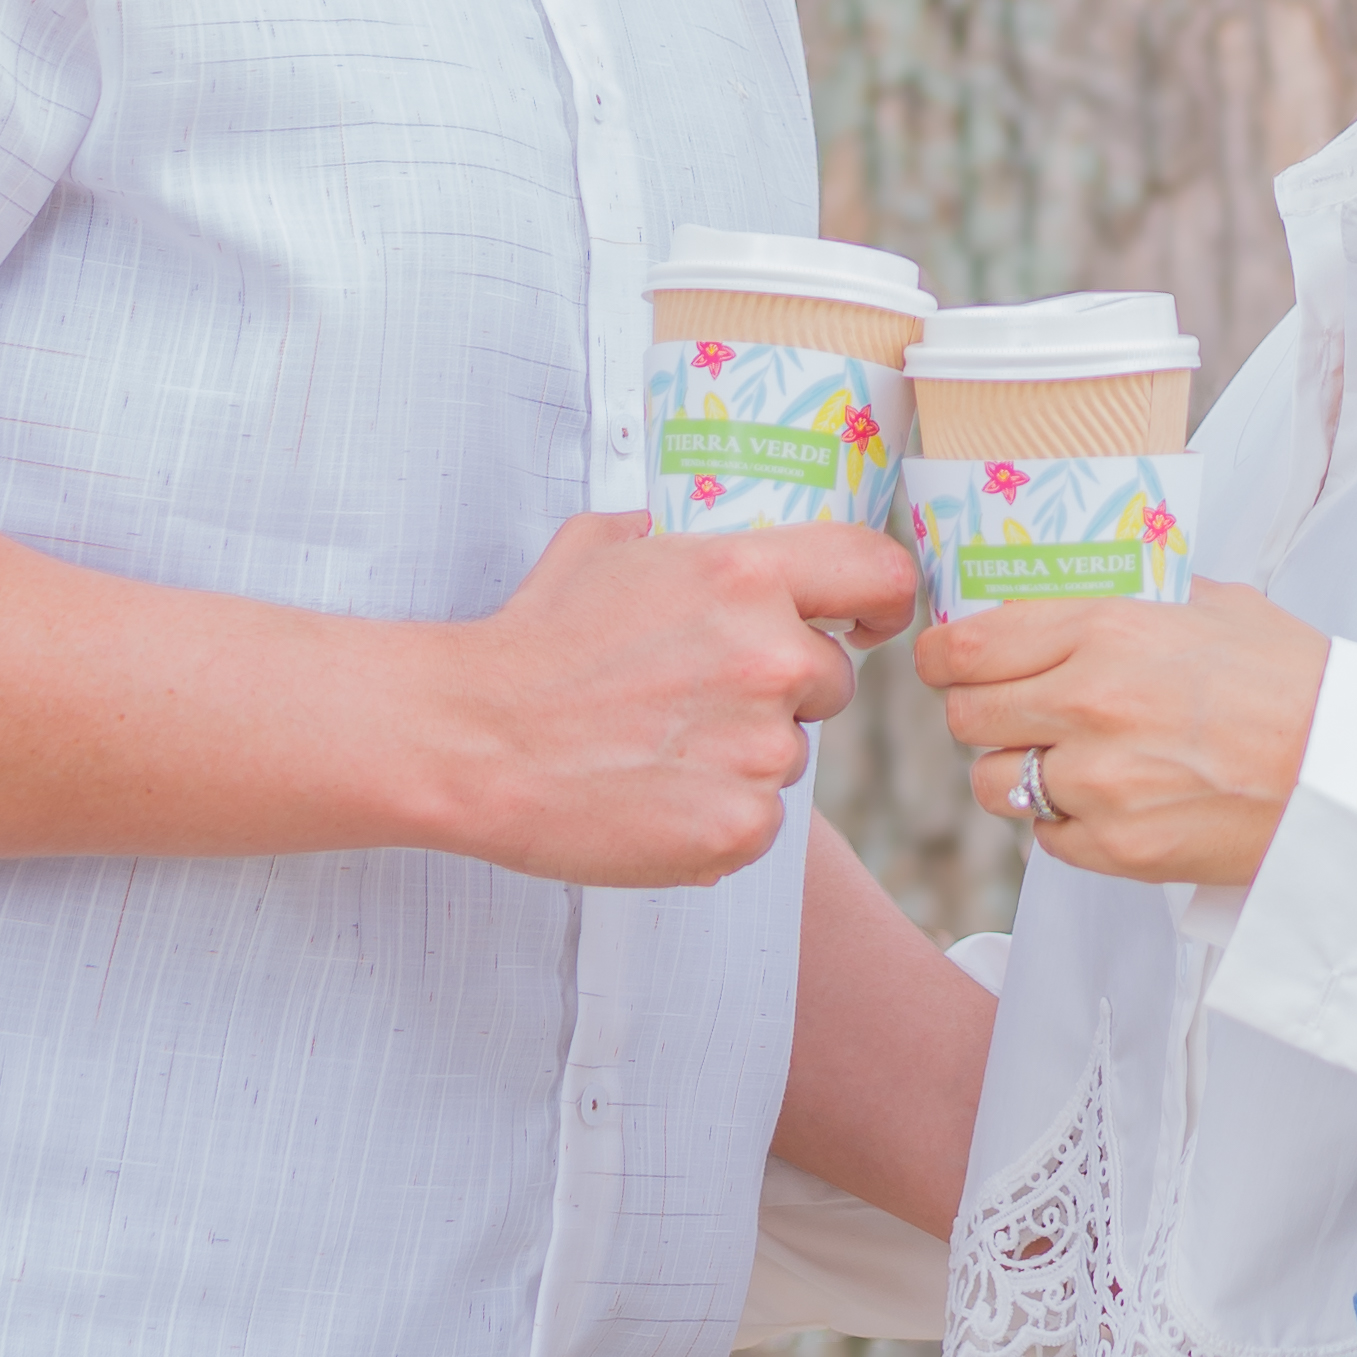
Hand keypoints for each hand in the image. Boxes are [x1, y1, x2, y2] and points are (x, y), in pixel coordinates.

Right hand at [446, 512, 919, 891]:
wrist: (473, 740)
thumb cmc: (529, 642)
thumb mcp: (595, 547)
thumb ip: (657, 535)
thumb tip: (659, 531)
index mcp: (746, 574)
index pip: (878, 572)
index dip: (882, 601)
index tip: (868, 624)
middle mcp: (770, 656)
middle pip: (829, 680)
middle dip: (779, 692)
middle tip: (691, 702)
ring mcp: (761, 747)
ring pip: (790, 754)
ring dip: (741, 756)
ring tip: (653, 751)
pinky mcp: (741, 825)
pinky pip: (760, 820)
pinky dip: (716, 818)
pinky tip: (651, 799)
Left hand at [911, 575, 1329, 888]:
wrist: (1349, 774)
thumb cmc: (1293, 682)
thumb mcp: (1213, 605)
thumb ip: (1132, 601)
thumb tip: (1069, 595)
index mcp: (1108, 631)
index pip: (969, 645)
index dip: (942, 656)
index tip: (945, 660)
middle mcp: (1090, 705)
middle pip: (967, 717)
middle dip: (980, 712)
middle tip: (1010, 709)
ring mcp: (1099, 784)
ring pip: (994, 784)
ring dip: (1017, 771)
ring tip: (1063, 760)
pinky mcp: (1116, 848)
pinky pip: (1046, 837)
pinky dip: (1064, 822)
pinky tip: (1109, 800)